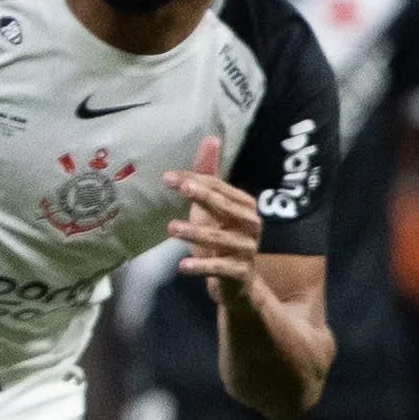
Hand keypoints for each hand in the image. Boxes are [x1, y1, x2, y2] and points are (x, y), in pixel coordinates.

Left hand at [160, 136, 263, 301]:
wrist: (236, 281)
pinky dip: (202, 267)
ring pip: (220, 240)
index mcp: (244, 205)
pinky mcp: (240, 272)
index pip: (219, 188)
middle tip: (181, 189)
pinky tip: (182, 266)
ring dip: (195, 233)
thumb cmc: (221, 237)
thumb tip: (210, 138)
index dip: (196, 181)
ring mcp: (247, 249)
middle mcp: (250, 224)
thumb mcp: (212, 207)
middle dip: (204, 197)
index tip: (168, 178)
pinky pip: (220, 268)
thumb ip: (208, 176)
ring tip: (170, 228)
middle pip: (225, 208)